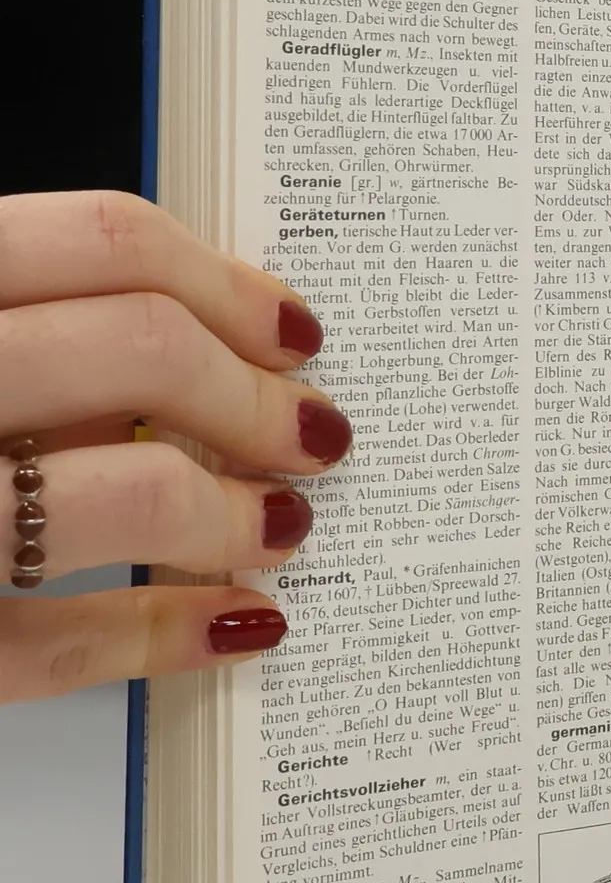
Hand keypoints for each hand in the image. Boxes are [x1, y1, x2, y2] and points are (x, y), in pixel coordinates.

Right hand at [0, 192, 350, 703]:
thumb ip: (19, 331)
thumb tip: (191, 347)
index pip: (99, 240)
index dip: (228, 283)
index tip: (291, 328)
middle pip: (139, 350)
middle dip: (258, 398)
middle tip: (310, 432)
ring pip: (121, 491)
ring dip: (233, 513)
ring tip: (275, 525)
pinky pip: (61, 643)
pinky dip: (171, 631)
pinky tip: (235, 619)